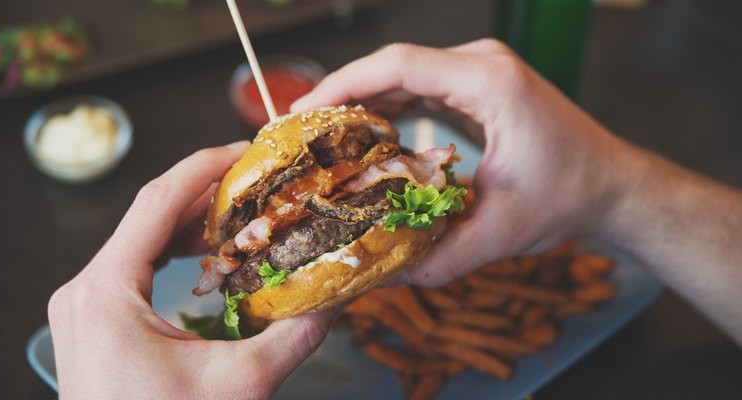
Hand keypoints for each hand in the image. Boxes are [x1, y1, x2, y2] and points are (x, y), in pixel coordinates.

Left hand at [48, 142, 334, 398]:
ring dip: (193, 220)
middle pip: (150, 214)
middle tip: (259, 180)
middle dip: (208, 193)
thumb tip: (338, 295)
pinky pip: (135, 264)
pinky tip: (209, 249)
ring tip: (242, 210)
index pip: (158, 201)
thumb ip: (296, 336)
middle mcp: (86, 289)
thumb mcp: (240, 384)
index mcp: (106, 291)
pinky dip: (175, 249)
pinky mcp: (95, 318)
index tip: (247, 149)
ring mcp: (85, 304)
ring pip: (142, 237)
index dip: (207, 166)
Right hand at [292, 39, 632, 286]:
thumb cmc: (569, 196)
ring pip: (403, 75)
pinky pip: (420, 87)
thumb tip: (381, 277)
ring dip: (362, 101)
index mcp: (489, 83)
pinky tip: (363, 135)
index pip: (400, 66)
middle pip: (394, 66)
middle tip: (302, 132)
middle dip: (343, 96)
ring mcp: (480, 71)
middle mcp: (482, 64)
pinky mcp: (477, 86)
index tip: (305, 113)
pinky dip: (387, 106)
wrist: (610, 184)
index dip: (345, 85)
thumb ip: (440, 257)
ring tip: (322, 136)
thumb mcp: (502, 232)